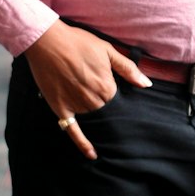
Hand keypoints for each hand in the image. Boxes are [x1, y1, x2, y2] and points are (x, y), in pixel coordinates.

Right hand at [25, 19, 150, 159]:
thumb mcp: (108, 50)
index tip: (118, 97)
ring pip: (92, 118)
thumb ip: (128, 69)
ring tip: (98, 116)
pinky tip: (91, 154)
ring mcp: (75, 105)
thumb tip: (147, 84)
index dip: (118, 99)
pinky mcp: (60, 108)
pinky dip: (83, 143)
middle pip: (106, 111)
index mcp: (106, 86)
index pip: (119, 102)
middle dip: (108, 109)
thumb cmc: (78, 42)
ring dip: (97, 118)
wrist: (47, 41)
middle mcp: (92, 99)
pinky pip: (73, 130)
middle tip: (105, 104)